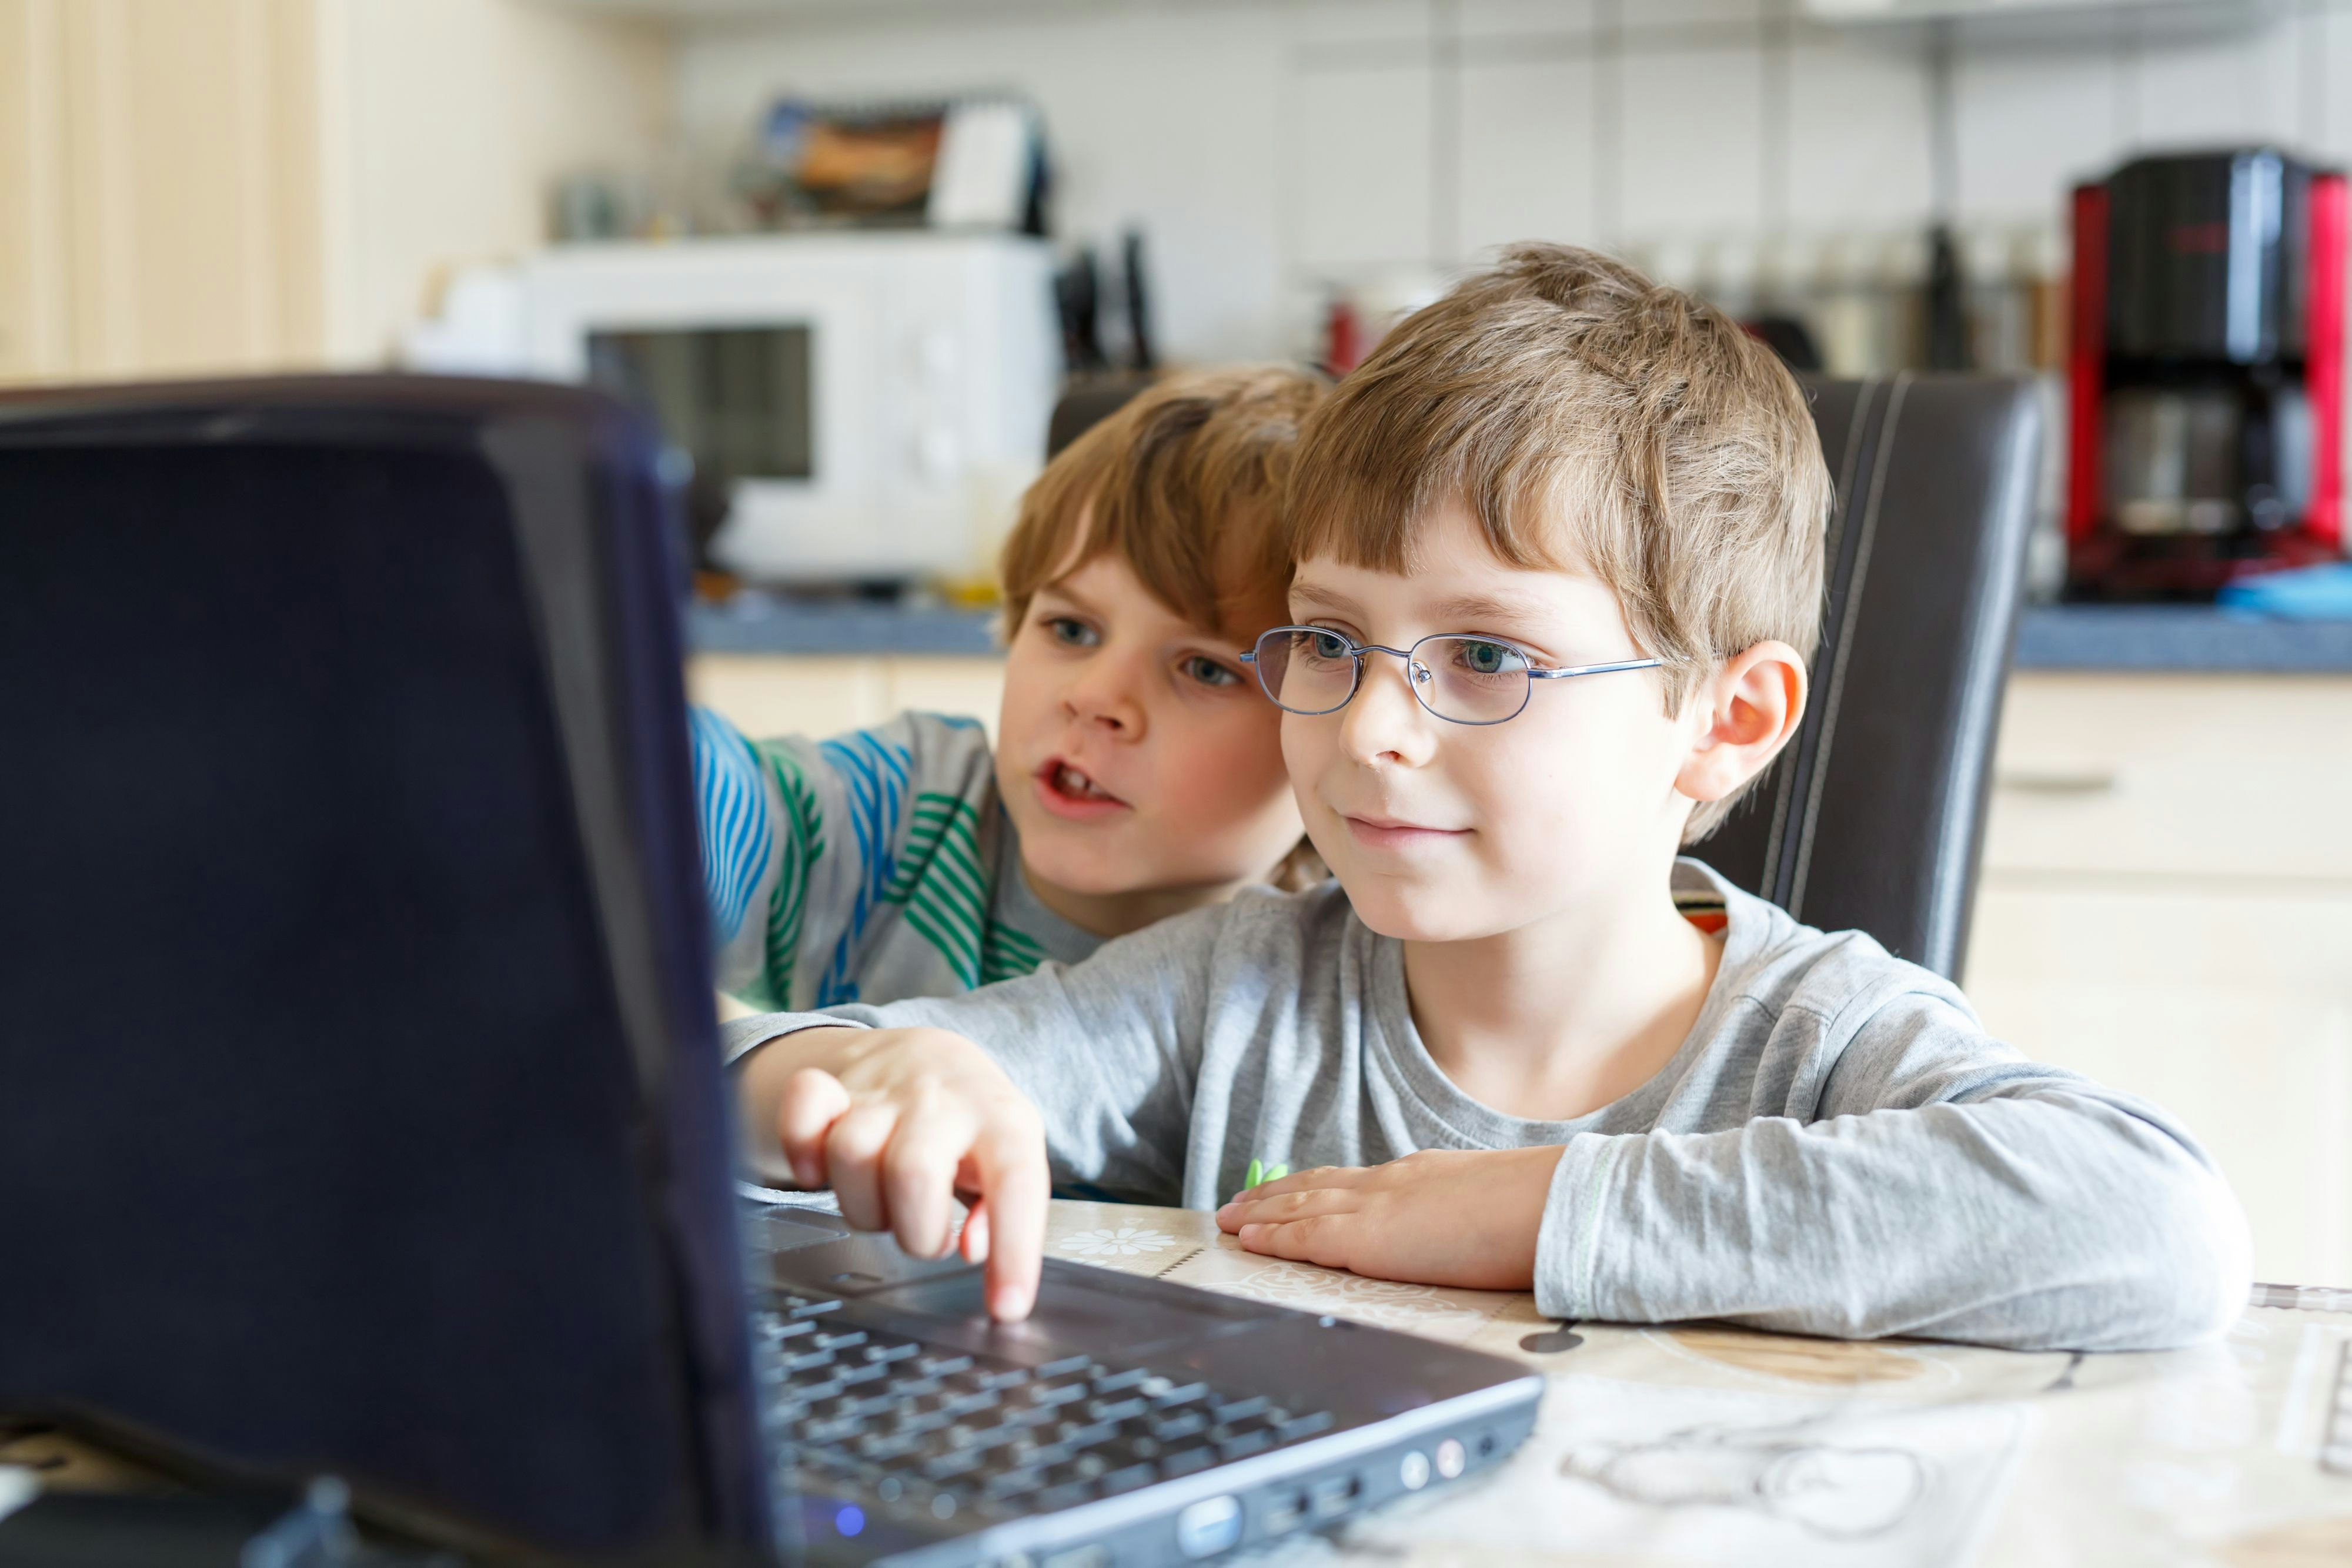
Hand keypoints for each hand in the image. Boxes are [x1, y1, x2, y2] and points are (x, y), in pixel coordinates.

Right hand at [745, 1025, 1048, 1320]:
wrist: (929, 1055)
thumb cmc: (972, 1124)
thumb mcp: (1011, 1161)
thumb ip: (1004, 1211)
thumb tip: (978, 1250)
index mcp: (1002, 1120)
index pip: (1016, 1182)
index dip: (1013, 1248)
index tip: (1006, 1307)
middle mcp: (943, 1099)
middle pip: (914, 1173)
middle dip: (917, 1232)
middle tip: (927, 1234)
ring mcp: (883, 1090)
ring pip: (851, 1154)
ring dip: (863, 1206)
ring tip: (886, 1203)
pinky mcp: (832, 1085)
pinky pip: (802, 1108)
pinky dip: (802, 1149)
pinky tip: (821, 1170)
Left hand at [1214, 1145, 1565, 1291]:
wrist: (1547, 1205)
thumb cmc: (1537, 1210)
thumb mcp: (1493, 1203)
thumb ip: (1467, 1212)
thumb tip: (1474, 1227)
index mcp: (1420, 1176)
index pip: (1354, 1179)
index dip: (1316, 1184)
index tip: (1290, 1189)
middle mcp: (1389, 1183)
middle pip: (1316, 1186)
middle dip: (1274, 1195)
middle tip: (1238, 1202)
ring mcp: (1375, 1208)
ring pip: (1299, 1206)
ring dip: (1259, 1213)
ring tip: (1227, 1219)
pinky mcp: (1366, 1240)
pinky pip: (1304, 1237)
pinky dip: (1271, 1237)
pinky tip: (1246, 1240)